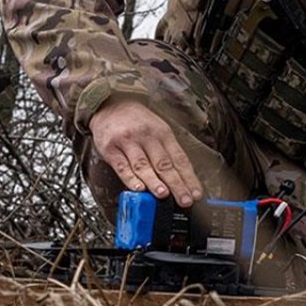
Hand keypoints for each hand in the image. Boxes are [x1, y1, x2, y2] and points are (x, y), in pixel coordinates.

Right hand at [88, 97, 202, 206]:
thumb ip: (167, 153)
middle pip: (164, 164)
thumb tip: (181, 179)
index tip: (196, 194)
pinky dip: (130, 178)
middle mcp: (147, 137)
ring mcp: (128, 142)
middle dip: (176, 184)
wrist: (110, 105)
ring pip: (143, 165)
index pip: (179, 159)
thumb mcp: (158, 129)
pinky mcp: (110, 149)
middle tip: (185, 200)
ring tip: (163, 194)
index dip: (189, 178)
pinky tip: (138, 188)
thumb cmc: (137, 122)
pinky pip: (122, 166)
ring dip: (154, 181)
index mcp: (163, 133)